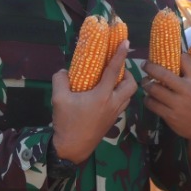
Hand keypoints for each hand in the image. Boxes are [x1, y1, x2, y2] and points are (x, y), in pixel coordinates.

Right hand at [50, 41, 136, 162]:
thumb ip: (60, 80)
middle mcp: (113, 103)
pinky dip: (119, 96)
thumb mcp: (58, 98)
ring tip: (111, 81)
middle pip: (131, 85)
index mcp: (102, 95)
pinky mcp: (112, 121)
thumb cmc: (67, 122)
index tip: (125, 42)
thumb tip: (64, 71)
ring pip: (129, 95)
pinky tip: (105, 96)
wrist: (72, 148)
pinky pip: (122, 104)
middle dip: (128, 74)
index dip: (120, 55)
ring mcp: (114, 113)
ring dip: (124, 85)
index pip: (114, 70)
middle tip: (115, 69)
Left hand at [142, 51, 190, 152]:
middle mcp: (186, 90)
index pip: (185, 60)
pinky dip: (148, 99)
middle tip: (145, 64)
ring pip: (153, 89)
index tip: (169, 54)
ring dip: (146, 83)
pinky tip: (149, 97)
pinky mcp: (169, 115)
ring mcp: (176, 104)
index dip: (177, 55)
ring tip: (146, 81)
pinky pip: (151, 104)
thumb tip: (186, 60)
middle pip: (162, 73)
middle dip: (150, 67)